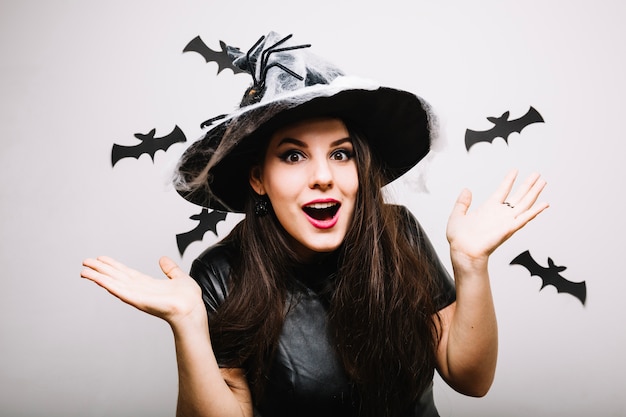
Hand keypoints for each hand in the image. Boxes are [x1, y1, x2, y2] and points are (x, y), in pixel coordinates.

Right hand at [81, 256, 204, 325]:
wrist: (192, 309)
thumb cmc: (188, 299)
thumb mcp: (179, 277)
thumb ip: (170, 269)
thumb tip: (163, 259)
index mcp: (148, 284)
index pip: (126, 273)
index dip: (113, 265)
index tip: (101, 259)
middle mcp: (140, 290)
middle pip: (116, 277)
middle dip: (101, 269)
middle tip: (86, 262)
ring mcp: (137, 295)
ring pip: (114, 283)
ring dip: (99, 277)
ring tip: (84, 270)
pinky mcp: (137, 300)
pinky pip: (120, 291)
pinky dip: (108, 285)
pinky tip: (98, 279)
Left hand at [446, 170, 548, 264]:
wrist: (463, 251)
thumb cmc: (459, 239)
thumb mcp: (457, 215)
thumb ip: (462, 202)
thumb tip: (466, 190)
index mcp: (488, 209)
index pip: (502, 190)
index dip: (509, 180)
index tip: (515, 170)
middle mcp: (500, 214)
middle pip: (518, 196)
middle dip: (528, 185)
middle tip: (537, 174)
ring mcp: (505, 221)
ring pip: (525, 204)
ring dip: (534, 193)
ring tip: (543, 182)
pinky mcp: (509, 229)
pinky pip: (524, 219)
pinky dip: (535, 211)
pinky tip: (544, 204)